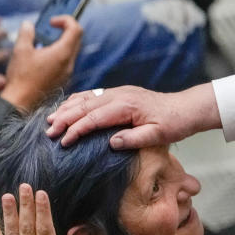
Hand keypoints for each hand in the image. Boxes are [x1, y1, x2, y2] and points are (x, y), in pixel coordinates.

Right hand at [0, 16, 81, 111]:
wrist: (21, 103)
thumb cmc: (21, 77)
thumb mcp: (20, 50)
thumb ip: (26, 33)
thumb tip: (28, 24)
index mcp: (62, 53)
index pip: (75, 29)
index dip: (66, 20)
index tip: (51, 22)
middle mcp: (69, 63)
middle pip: (76, 39)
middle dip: (65, 29)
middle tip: (51, 28)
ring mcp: (67, 73)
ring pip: (71, 51)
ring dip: (61, 42)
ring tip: (43, 44)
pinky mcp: (63, 80)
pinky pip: (66, 62)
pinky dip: (59, 54)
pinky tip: (43, 58)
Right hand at [45, 83, 221, 147]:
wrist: (187, 108)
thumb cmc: (174, 124)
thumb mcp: (158, 136)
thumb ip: (134, 139)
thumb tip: (111, 143)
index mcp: (126, 105)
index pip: (93, 117)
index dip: (76, 129)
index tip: (63, 141)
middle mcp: (119, 95)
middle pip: (84, 105)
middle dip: (64, 118)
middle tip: (48, 132)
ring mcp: (119, 92)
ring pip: (86, 97)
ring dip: (67, 108)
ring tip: (50, 120)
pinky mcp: (120, 93)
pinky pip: (93, 94)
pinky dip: (77, 101)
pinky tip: (68, 108)